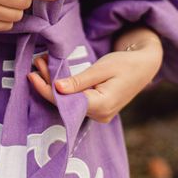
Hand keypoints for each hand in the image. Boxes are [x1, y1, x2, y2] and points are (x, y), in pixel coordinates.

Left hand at [28, 28, 162, 122]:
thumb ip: (79, 81)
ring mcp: (99, 114)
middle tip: (36, 62)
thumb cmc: (127, 64)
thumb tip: (57, 88)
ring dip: (54, 83)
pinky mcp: (97, 108)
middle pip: (65, 103)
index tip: (32, 75)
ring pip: (69, 101)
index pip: (66, 102)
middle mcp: (100, 115)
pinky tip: (54, 73)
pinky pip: (76, 100)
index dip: (46, 90)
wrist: (146, 65)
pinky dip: (65, 87)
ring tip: (42, 63)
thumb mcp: (102, 68)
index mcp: (102, 106)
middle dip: (48, 84)